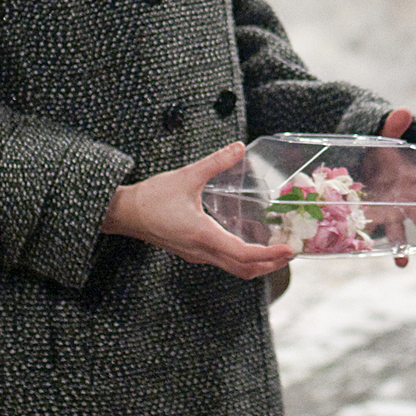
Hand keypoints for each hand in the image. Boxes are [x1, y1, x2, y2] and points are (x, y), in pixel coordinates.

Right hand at [101, 141, 294, 279]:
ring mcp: (196, 254)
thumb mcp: (187, 175)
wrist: (123, 214)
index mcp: (202, 235)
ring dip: (258, 264)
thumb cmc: (151, 197)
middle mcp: (201, 251)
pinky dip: (243, 259)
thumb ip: (215, 161)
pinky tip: (253, 245)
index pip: (242, 254)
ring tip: (278, 250)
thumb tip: (239, 146)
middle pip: (242, 268)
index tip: (288, 250)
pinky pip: (224, 262)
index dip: (268, 255)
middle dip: (270, 264)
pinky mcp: (193, 252)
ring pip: (233, 269)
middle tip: (292, 252)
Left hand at [376, 108, 415, 265]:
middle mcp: (408, 201)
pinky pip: (379, 233)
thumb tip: (402, 111)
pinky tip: (385, 258)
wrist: (369, 166)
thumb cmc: (386, 154)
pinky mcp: (376, 218)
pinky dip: (379, 245)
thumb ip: (394, 127)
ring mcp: (393, 212)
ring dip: (405, 246)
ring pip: (404, 231)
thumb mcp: (389, 139)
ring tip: (403, 263)